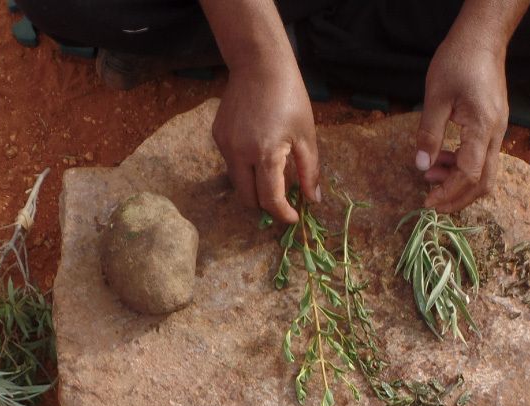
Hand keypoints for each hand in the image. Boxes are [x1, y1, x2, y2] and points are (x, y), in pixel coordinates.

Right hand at [212, 61, 320, 223]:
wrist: (259, 65)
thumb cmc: (290, 97)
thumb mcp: (306, 136)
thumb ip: (309, 172)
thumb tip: (312, 200)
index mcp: (266, 155)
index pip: (270, 200)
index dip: (283, 214)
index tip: (293, 217)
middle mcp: (240, 153)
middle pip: (248, 199)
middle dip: (265, 205)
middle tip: (282, 200)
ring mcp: (225, 145)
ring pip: (237, 182)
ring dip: (254, 186)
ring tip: (271, 172)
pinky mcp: (217, 136)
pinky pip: (231, 162)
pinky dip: (244, 166)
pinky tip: (257, 148)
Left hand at [415, 35, 508, 212]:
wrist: (483, 40)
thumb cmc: (458, 62)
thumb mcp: (436, 97)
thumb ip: (429, 133)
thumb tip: (421, 166)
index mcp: (483, 128)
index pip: (469, 174)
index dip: (448, 193)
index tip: (428, 202)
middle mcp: (496, 134)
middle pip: (484, 182)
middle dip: (458, 198)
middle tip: (431, 201)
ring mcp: (498, 131)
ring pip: (485, 172)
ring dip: (459, 182)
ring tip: (429, 175)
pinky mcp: (494, 127)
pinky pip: (483, 158)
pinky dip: (463, 167)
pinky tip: (443, 159)